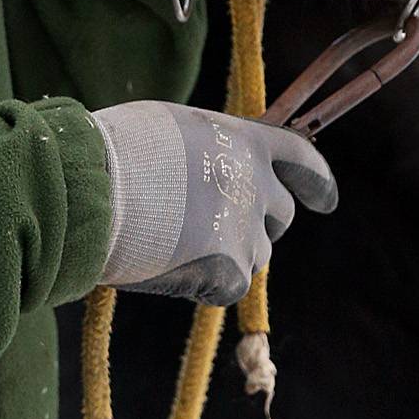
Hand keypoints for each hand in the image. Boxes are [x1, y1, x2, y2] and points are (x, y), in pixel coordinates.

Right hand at [90, 102, 337, 303]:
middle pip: (280, 216)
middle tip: (222, 233)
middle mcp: (256, 183)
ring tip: (174, 245)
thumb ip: (205, 151)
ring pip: (255, 256)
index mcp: (244, 140)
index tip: (326, 200)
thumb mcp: (170, 130)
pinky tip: (166, 267)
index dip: (317, 182)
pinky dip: (202, 284)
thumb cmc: (112, 154)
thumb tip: (208, 174)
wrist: (92, 191)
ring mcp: (246, 228)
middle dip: (261, 226)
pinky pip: (227, 287)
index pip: (301, 159)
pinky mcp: (229, 270)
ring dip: (227, 256)